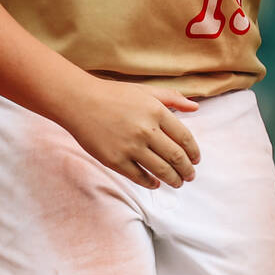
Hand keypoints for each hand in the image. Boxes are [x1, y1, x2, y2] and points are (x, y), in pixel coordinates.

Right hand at [61, 77, 200, 188]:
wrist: (79, 101)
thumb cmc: (113, 95)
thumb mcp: (146, 91)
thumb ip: (172, 98)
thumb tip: (195, 107)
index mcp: (157, 111)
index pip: (185, 138)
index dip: (194, 152)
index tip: (195, 160)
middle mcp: (146, 130)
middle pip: (176, 157)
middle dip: (187, 170)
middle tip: (190, 176)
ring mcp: (130, 146)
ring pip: (161, 170)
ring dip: (173, 180)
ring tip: (177, 182)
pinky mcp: (115, 160)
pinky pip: (139, 177)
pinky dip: (151, 182)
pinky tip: (154, 183)